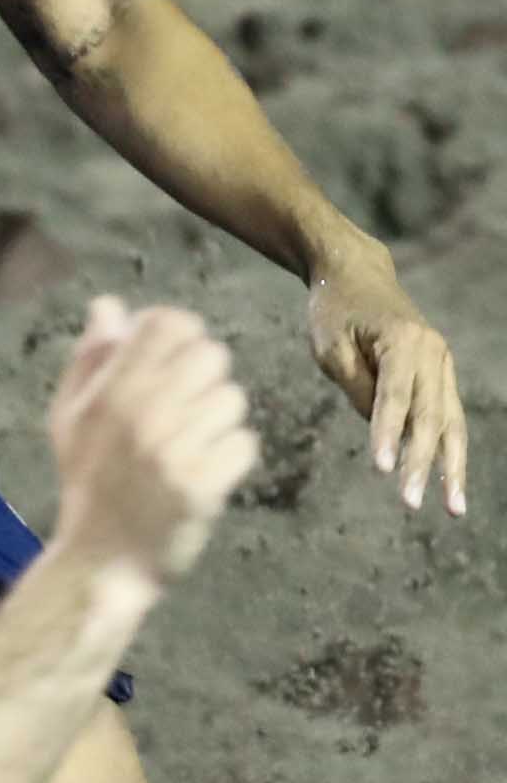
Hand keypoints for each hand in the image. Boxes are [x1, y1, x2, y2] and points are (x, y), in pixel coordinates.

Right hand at [48, 298, 259, 587]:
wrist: (102, 560)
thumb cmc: (87, 480)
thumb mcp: (71, 415)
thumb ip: (90, 357)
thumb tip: (108, 305)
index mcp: (110, 392)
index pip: (168, 323)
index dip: (178, 330)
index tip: (171, 353)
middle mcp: (144, 416)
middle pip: (210, 354)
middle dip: (204, 372)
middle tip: (188, 398)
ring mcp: (176, 453)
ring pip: (232, 399)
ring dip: (220, 416)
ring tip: (196, 437)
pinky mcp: (205, 488)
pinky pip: (244, 444)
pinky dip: (232, 453)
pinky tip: (209, 466)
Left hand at [306, 245, 467, 517]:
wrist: (355, 274)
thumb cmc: (335, 312)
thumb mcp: (331, 348)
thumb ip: (358, 389)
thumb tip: (386, 432)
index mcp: (403, 341)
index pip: (394, 397)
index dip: (387, 435)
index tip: (382, 471)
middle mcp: (433, 352)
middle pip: (429, 416)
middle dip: (422, 463)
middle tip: (411, 503)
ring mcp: (442, 363)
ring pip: (450, 422)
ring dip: (451, 467)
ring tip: (452, 508)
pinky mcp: (441, 373)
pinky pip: (447, 417)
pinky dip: (449, 449)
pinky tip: (449, 483)